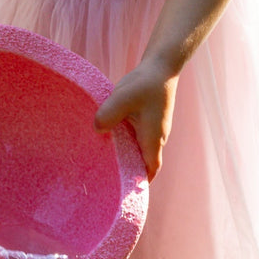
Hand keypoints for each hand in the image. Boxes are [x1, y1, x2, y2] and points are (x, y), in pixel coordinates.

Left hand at [94, 60, 176, 178]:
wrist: (162, 66)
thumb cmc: (146, 83)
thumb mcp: (123, 99)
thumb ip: (108, 115)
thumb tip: (96, 129)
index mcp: (153, 138)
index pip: (151, 168)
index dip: (141, 182)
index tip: (127, 192)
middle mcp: (156, 136)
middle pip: (145, 161)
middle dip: (131, 171)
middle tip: (110, 178)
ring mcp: (154, 126)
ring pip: (140, 147)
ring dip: (128, 155)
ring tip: (107, 159)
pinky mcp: (149, 117)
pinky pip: (138, 135)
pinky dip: (127, 141)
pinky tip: (111, 135)